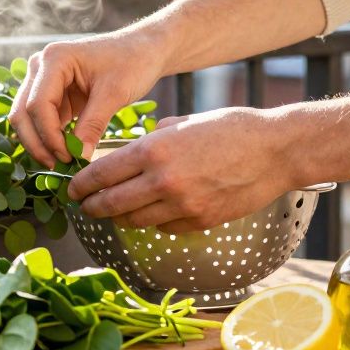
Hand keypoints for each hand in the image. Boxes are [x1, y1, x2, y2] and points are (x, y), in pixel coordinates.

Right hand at [9, 33, 164, 167]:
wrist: (143, 50)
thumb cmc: (132, 62)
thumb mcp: (115, 93)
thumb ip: (93, 125)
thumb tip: (79, 157)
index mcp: (54, 59)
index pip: (38, 105)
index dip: (49, 135)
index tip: (68, 156)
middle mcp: (41, 66)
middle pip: (23, 112)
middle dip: (38, 142)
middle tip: (58, 166)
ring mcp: (44, 79)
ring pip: (27, 119)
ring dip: (40, 143)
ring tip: (61, 163)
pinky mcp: (53, 93)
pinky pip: (42, 120)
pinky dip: (50, 138)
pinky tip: (65, 153)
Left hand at [68, 107, 294, 232]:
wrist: (275, 151)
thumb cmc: (233, 129)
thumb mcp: (185, 122)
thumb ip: (155, 139)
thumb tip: (134, 151)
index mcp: (154, 150)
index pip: (102, 174)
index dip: (82, 184)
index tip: (73, 188)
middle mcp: (162, 181)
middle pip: (111, 203)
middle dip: (92, 206)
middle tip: (84, 205)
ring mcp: (181, 206)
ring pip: (134, 221)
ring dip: (119, 217)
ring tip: (112, 211)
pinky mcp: (199, 222)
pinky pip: (163, 227)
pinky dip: (152, 221)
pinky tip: (150, 212)